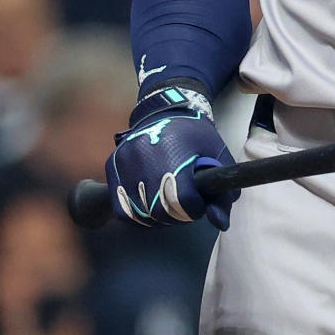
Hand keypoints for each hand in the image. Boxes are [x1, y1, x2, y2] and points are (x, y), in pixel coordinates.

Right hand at [106, 83, 238, 229]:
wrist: (165, 111)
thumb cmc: (195, 136)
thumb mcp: (218, 158)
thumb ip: (222, 193)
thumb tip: (220, 223)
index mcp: (174, 153)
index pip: (182, 201)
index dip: (194, 209)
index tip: (198, 203)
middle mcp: (144, 157)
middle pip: (159, 211)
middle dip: (177, 215)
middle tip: (184, 205)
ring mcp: (124, 162)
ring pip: (139, 214)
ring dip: (156, 218)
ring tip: (168, 203)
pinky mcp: (112, 166)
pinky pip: (121, 208)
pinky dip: (137, 214)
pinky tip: (150, 206)